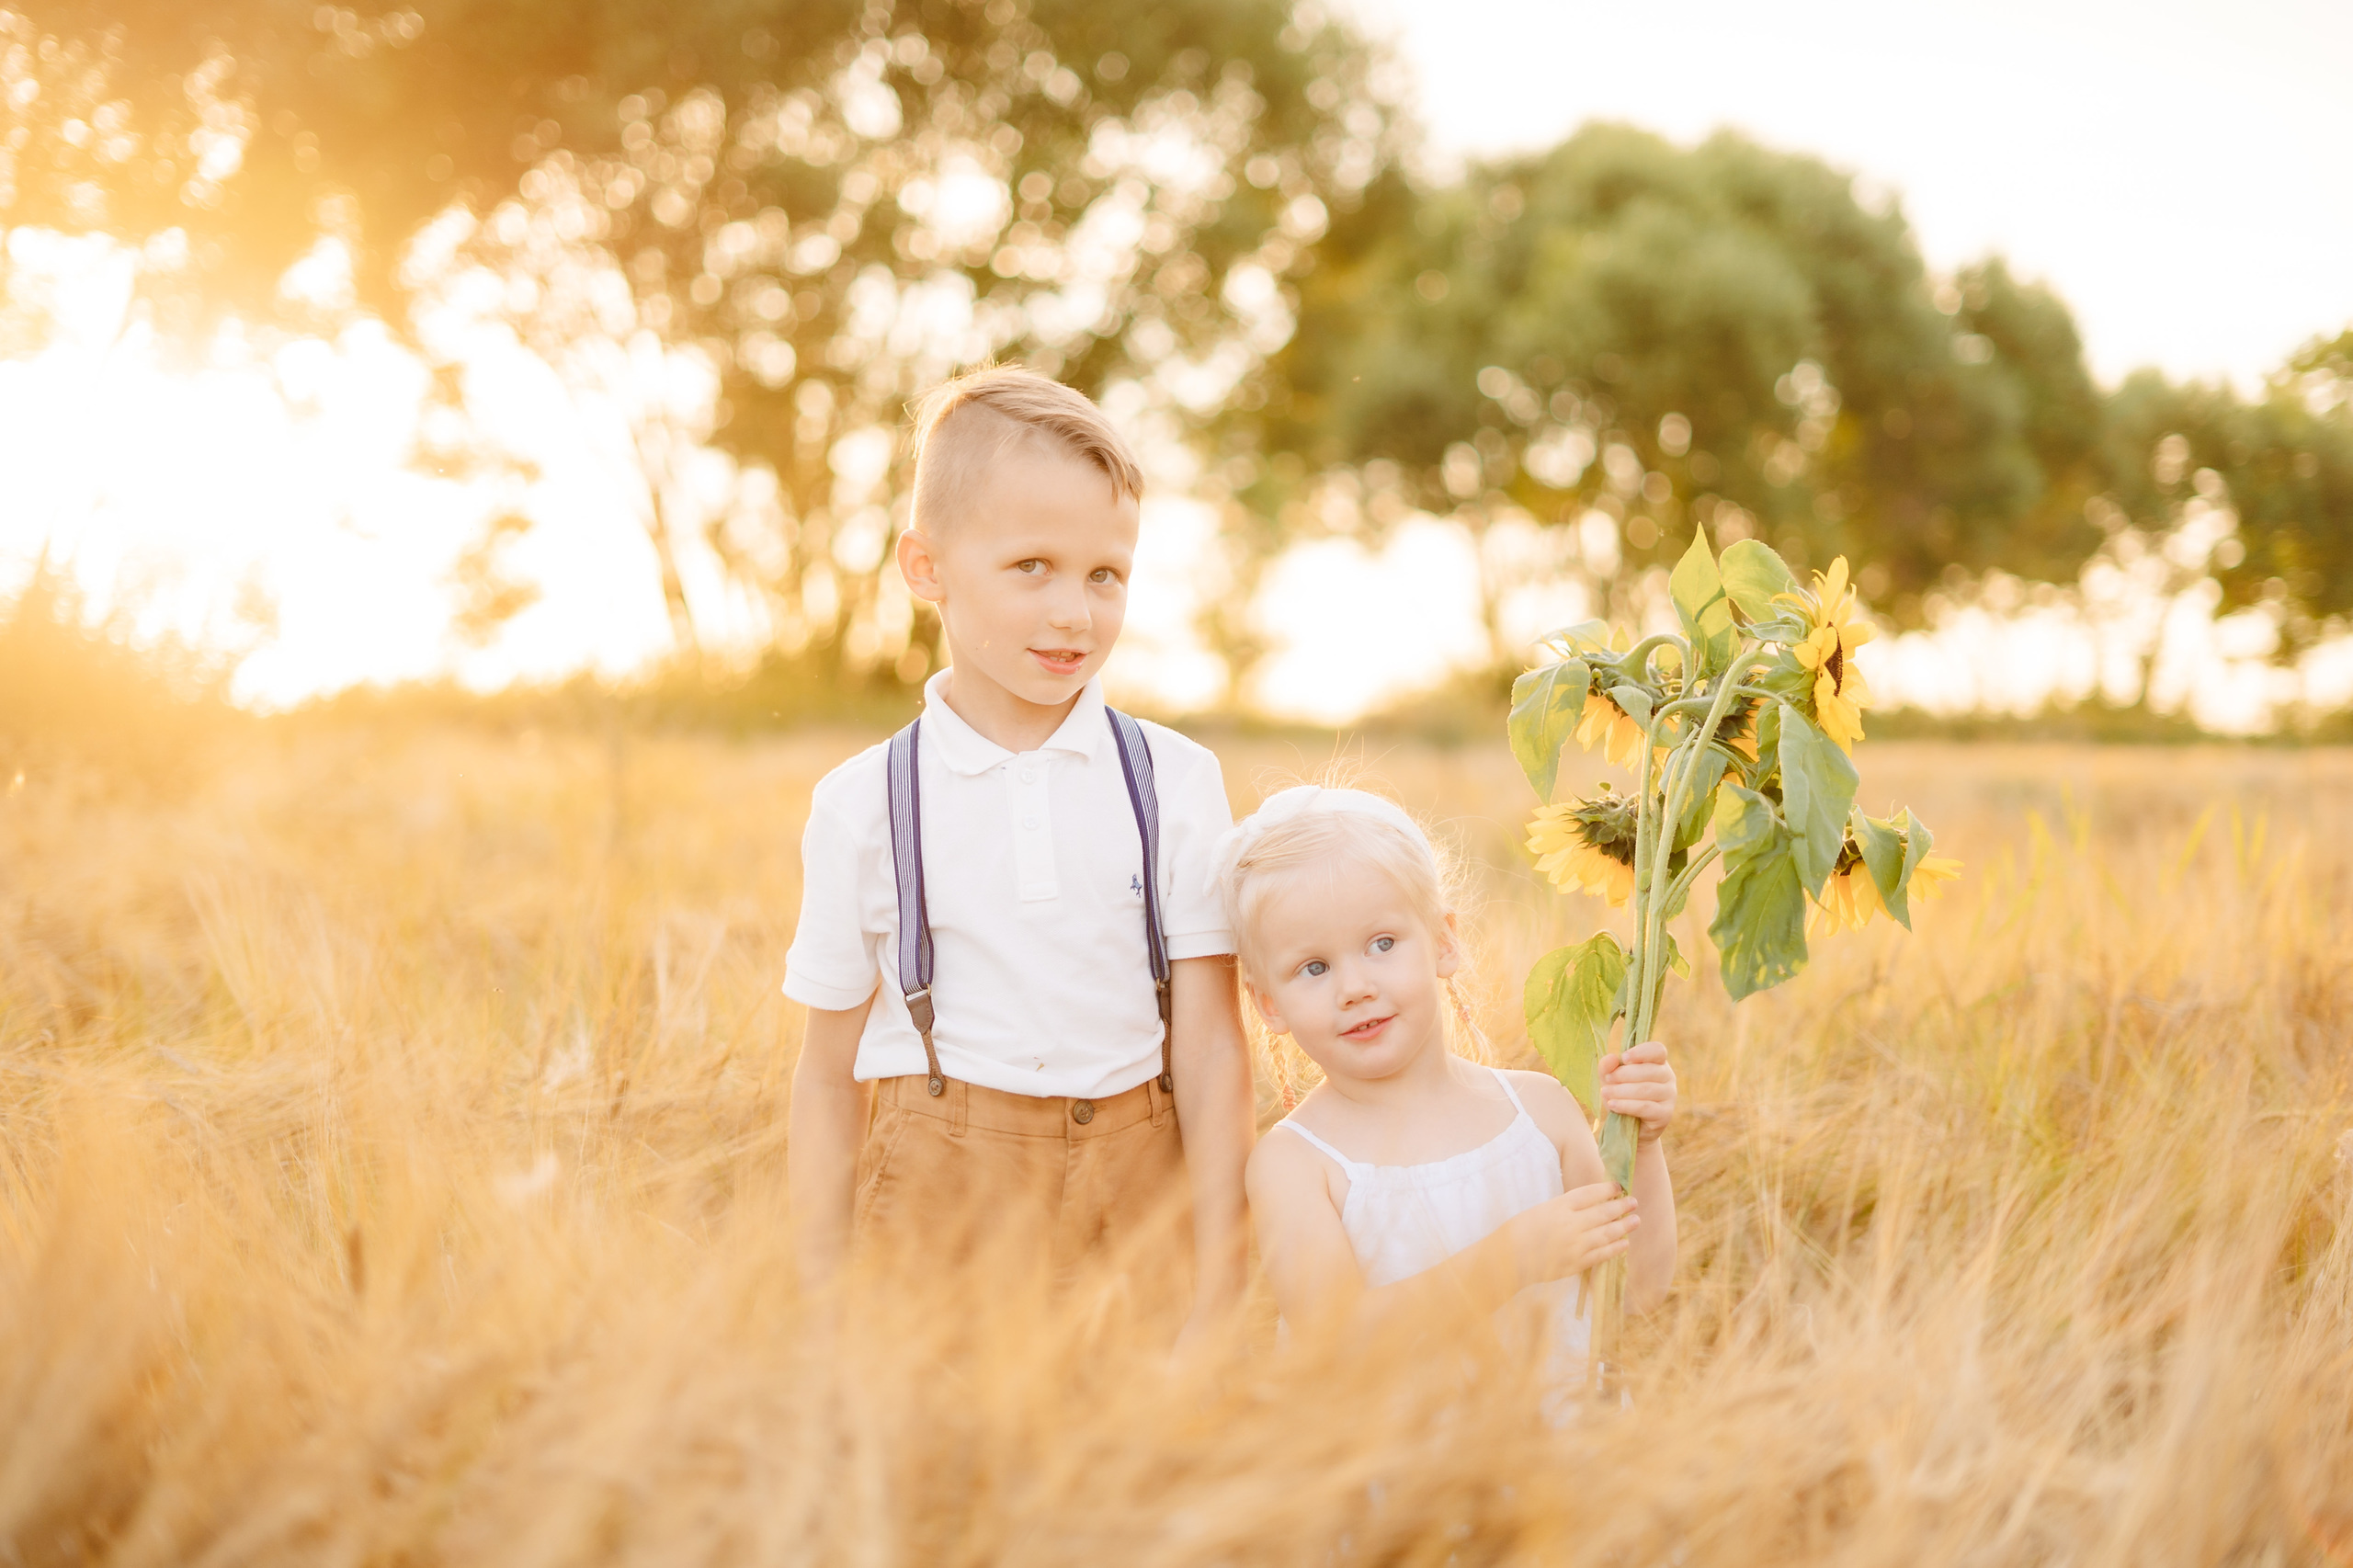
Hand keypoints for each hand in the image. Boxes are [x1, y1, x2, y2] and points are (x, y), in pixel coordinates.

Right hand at [1505, 1180, 1638, 1287]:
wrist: (1506, 1262)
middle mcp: (1569, 1224)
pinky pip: (1602, 1254)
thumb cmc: (1516, 1233)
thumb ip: (1561, 1208)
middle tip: (1634, 1202)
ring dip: (1624, 1226)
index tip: (1618, 1186)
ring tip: (1636, 1220)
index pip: (1589, 1193)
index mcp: (1557, 1206)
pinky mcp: (1576, 1264)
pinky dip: (1615, 1247)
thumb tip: (1585, 1206)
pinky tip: (1625, 1243)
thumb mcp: (1538, 1210)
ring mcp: (1574, 1245)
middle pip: (1603, 1212)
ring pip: (1607, 1233)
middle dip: (1621, 1206)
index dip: (1606, 1189)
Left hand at [1601, 1038, 1676, 1144]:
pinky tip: (1612, 1105)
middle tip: (1607, 1079)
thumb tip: (1611, 1058)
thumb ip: (1608, 1067)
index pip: (1658, 1050)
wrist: (1629, 1128)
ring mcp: (1669, 1096)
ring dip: (1622, 1090)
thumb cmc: (1622, 1096)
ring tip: (1605, 1092)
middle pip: (1649, 1070)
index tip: (1624, 1058)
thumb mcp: (1611, 1080)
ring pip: (1646, 1089)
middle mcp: (1668, 1077)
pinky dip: (1626, 1105)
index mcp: (1658, 1063)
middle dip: (1623, 1074)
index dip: (1641, 1052)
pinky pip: (1645, 1107)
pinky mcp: (1665, 1114)